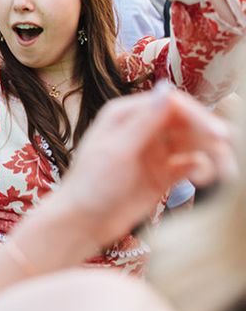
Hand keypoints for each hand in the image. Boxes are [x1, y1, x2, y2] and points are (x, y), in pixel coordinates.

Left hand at [52, 87, 234, 248]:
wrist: (83, 222)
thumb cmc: (92, 183)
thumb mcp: (118, 151)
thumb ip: (145, 122)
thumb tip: (168, 88)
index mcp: (126, 114)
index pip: (170, 103)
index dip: (197, 116)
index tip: (218, 135)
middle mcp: (142, 127)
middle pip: (186, 122)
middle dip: (208, 136)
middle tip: (227, 156)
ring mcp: (154, 150)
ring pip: (192, 143)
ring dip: (211, 154)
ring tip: (224, 174)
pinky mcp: (162, 173)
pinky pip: (190, 164)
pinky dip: (201, 169)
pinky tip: (201, 180)